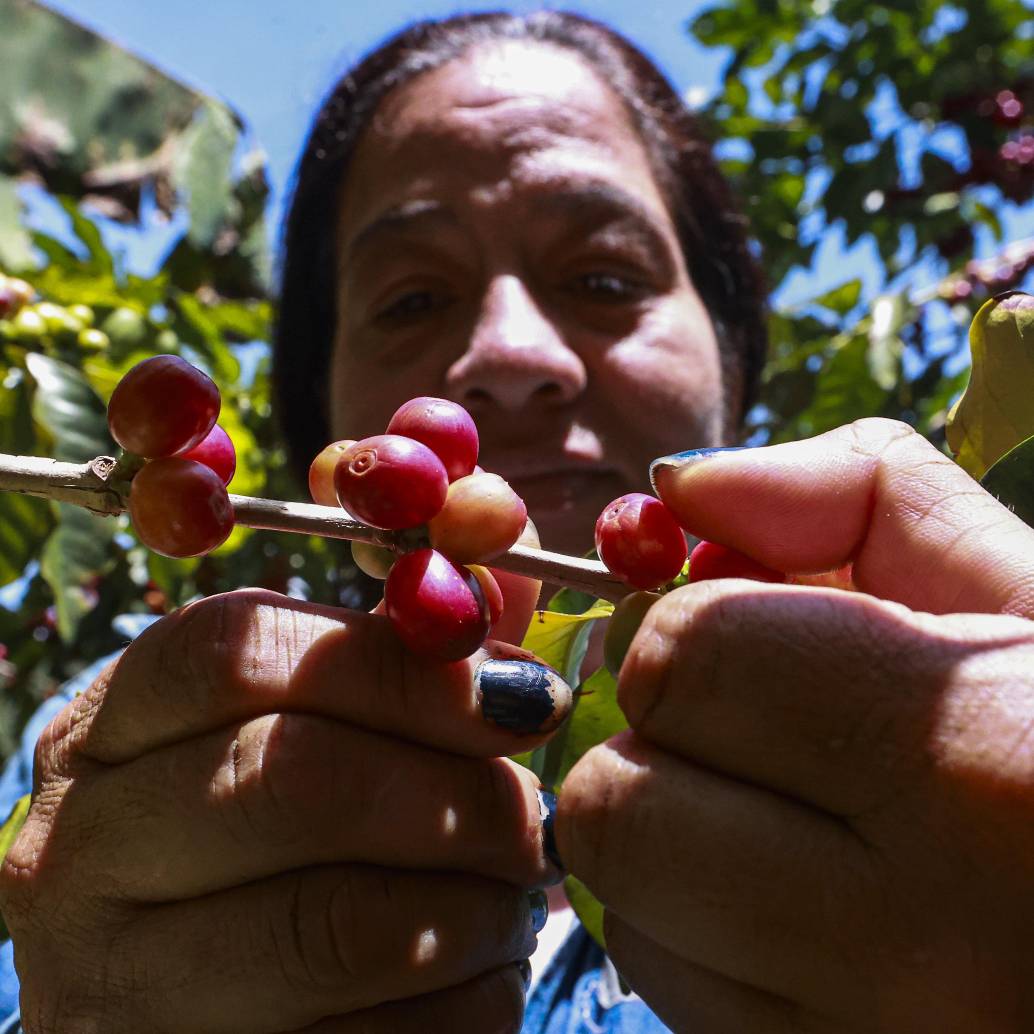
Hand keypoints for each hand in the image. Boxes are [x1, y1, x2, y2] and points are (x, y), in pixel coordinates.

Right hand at [0, 589, 570, 1032]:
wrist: (212, 1017)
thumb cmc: (284, 840)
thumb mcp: (314, 724)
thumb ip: (404, 637)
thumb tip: (496, 521)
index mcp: (111, 727)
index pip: (233, 653)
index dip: (397, 666)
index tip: (523, 696)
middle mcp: (77, 848)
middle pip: (293, 779)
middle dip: (456, 796)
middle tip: (532, 817)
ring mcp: (111, 983)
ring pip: (334, 925)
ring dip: (470, 907)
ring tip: (509, 895)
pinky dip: (461, 1004)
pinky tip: (477, 975)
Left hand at [557, 418, 1033, 1032]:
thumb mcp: (1025, 585)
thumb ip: (858, 495)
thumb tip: (678, 488)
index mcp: (981, 769)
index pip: (686, 661)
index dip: (700, 629)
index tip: (761, 639)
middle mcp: (921, 947)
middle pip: (616, 805)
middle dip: (661, 738)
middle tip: (758, 730)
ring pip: (625, 913)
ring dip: (672, 838)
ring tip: (792, 820)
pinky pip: (675, 996)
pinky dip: (702, 933)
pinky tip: (803, 907)